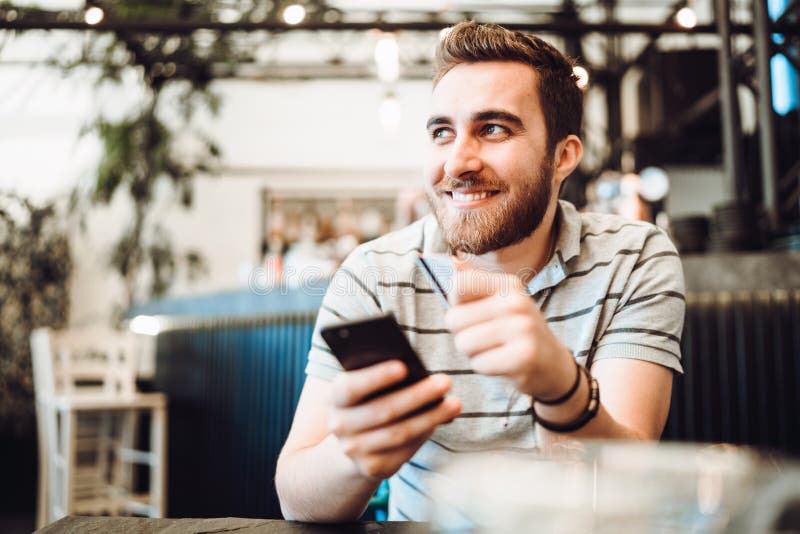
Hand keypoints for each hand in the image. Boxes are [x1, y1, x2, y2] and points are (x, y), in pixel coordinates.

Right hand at [328, 360, 461, 479]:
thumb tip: (419, 373)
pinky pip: (405, 450)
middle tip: (445, 381)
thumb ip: (384, 376)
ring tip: (454, 403)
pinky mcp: (373, 467)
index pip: (351, 387)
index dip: (375, 377)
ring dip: (430, 417)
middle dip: (417, 395)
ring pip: (399, 433)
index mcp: (336, 398)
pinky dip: (425, 433)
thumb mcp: (368, 386)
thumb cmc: (369, 399)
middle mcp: (340, 426)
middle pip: (383, 410)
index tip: (404, 366)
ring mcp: (355, 450)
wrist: (352, 440)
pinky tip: (442, 419)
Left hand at [445, 268, 574, 398]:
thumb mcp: (498, 302)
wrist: (552, 363)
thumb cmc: (515, 332)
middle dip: (463, 334)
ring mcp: (522, 328)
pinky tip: (504, 364)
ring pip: (464, 343)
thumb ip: (470, 283)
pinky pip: (479, 364)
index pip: (459, 284)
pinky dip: (486, 368)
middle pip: (454, 319)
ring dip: (474, 353)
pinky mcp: (524, 356)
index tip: (472, 313)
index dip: (456, 305)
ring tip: (495, 350)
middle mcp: (516, 302)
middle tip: (487, 338)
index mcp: (507, 285)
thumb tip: (435, 257)